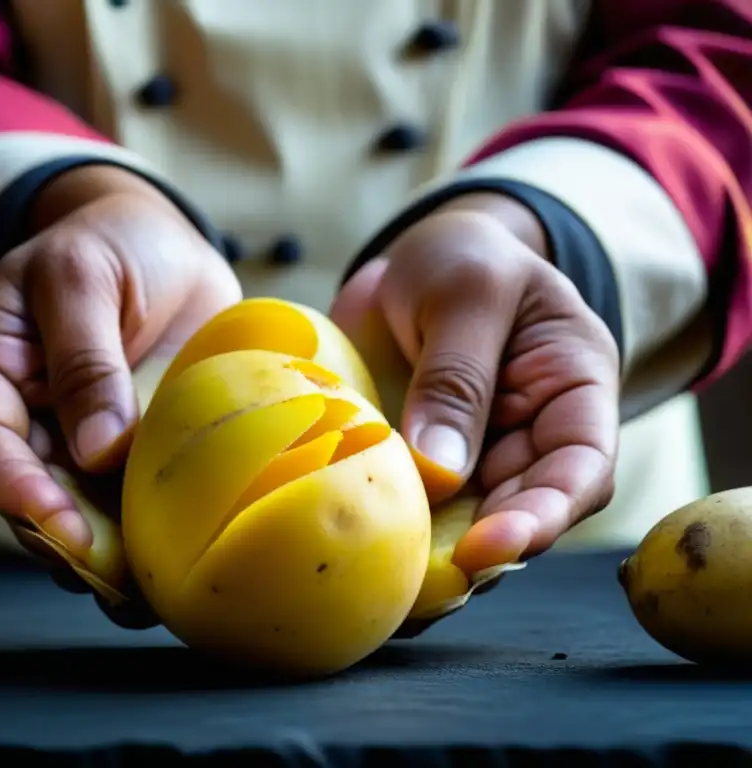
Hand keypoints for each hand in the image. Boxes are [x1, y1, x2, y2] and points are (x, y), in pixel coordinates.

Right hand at [0, 165, 241, 621]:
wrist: (165, 246)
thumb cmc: (111, 243)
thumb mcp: (85, 277)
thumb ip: (85, 358)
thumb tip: (96, 452)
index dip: (12, 488)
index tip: (58, 523)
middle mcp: (26, 414)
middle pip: (24, 493)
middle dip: (60, 540)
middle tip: (108, 577)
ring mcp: (76, 439)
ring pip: (73, 512)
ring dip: (102, 558)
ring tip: (139, 597)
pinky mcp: (127, 453)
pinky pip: (124, 504)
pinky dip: (141, 540)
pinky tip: (167, 572)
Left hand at [331, 194, 620, 572]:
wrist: (408, 259)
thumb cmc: (462, 257)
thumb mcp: (467, 292)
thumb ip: (457, 376)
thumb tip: (439, 472)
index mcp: (572, 389)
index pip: (581, 468)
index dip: (544, 516)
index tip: (489, 546)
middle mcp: (529, 434)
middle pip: (520, 510)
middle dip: (479, 551)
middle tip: (427, 580)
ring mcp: (474, 454)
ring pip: (465, 522)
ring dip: (432, 556)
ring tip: (393, 585)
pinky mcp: (420, 462)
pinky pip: (413, 507)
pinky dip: (393, 532)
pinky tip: (363, 554)